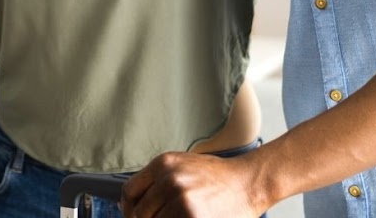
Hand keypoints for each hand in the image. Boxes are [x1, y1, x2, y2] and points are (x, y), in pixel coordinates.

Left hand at [121, 152, 266, 217]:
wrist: (249, 182)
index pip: (129, 192)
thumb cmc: (217, 177)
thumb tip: (127, 204)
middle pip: (140, 213)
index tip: (133, 216)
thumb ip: (156, 181)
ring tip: (179, 216)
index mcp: (163, 164)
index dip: (128, 209)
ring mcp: (182, 199)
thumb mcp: (182, 166)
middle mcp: (170, 179)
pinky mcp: (192, 217)